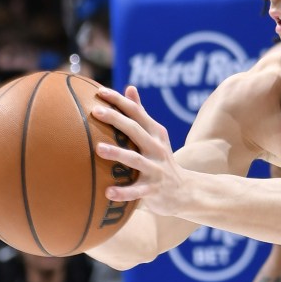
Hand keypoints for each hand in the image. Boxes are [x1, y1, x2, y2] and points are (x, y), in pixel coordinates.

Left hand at [92, 86, 185, 214]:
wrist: (185, 190)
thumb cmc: (161, 159)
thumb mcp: (156, 135)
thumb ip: (141, 114)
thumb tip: (129, 88)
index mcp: (156, 133)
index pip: (137, 112)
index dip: (119, 101)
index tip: (99, 92)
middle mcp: (157, 148)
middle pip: (135, 130)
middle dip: (116, 119)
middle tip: (95, 111)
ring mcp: (156, 169)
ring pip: (136, 160)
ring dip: (118, 153)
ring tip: (98, 149)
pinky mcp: (154, 189)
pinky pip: (137, 191)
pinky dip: (124, 192)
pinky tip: (107, 193)